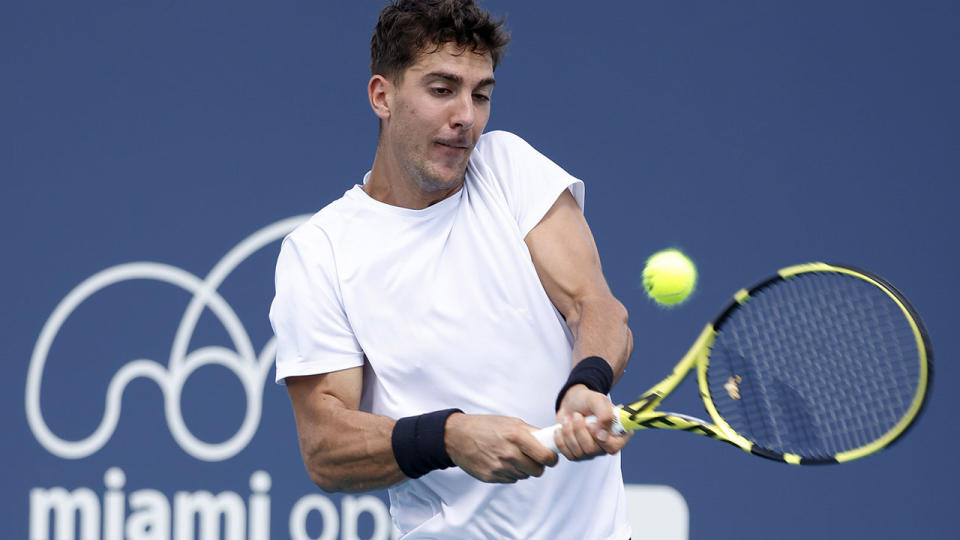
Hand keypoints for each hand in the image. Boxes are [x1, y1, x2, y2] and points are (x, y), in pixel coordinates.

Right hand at [444, 413, 558, 482]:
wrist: (457, 436)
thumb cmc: (485, 426)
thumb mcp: (511, 422)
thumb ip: (532, 432)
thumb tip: (550, 440)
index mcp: (516, 436)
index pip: (545, 457)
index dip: (551, 459)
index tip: (550, 458)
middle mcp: (509, 454)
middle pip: (537, 471)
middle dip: (538, 466)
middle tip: (533, 459)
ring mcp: (499, 467)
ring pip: (524, 476)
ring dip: (522, 469)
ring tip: (511, 456)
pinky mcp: (490, 477)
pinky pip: (510, 479)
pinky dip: (510, 473)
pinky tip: (500, 461)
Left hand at [554, 384, 631, 460]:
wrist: (571, 402)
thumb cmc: (587, 401)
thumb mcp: (598, 400)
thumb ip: (605, 415)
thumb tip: (602, 435)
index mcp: (617, 433)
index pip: (614, 447)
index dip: (601, 440)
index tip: (590, 424)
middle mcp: (605, 445)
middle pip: (592, 450)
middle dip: (579, 430)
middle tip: (577, 415)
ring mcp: (591, 451)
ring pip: (578, 452)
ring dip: (569, 432)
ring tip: (568, 418)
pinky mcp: (576, 453)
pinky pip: (567, 454)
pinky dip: (560, 439)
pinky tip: (561, 428)